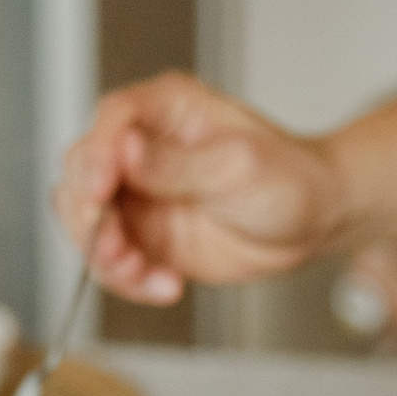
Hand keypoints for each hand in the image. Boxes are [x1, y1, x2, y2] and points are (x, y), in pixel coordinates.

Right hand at [57, 71, 347, 303]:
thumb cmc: (289, 179)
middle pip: (82, 170)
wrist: (313, 223)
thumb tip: (126, 150)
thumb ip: (177, 164)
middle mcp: (142, 149)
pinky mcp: (145, 236)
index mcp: (165, 110)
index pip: (111, 121)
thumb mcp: (238, 167)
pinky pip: (112, 260)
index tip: (101, 191)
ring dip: (102, 253)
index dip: (97, 155)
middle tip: (116, 247)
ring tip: (140, 272)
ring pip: (86, 220)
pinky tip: (166, 285)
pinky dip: (127, 279)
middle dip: (89, 214)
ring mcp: (140, 194)